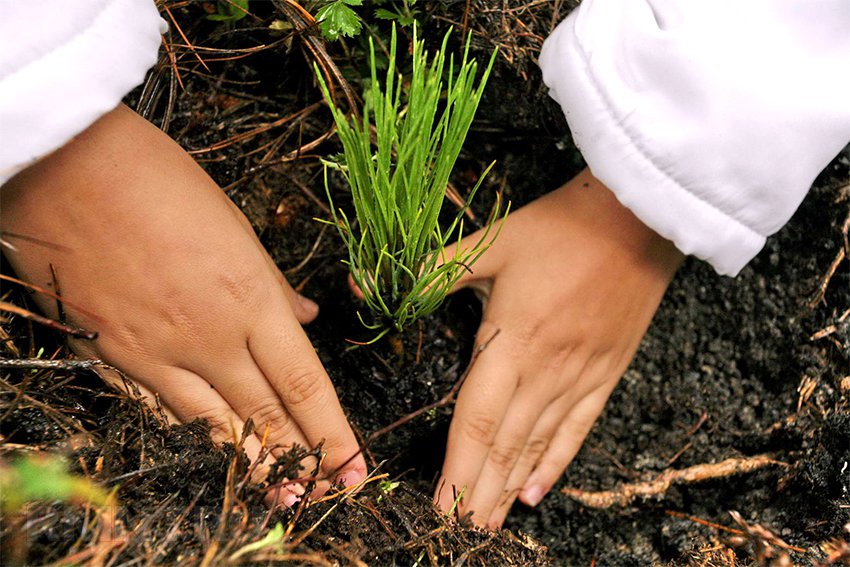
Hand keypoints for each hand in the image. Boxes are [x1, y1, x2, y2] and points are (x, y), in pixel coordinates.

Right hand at [1, 104, 365, 501]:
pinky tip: (208, 459)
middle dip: (302, 462)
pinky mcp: (108, 356)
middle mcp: (209, 337)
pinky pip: (157, 412)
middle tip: (327, 496)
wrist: (67, 165)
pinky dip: (188, 439)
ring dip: (251, 467)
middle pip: (265, 416)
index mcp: (249, 298)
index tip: (355, 466)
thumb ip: (271, 284)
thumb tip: (303, 318)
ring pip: (213, 428)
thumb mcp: (234, 224)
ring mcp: (155, 352)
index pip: (305, 384)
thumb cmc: (158, 180)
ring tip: (280, 498)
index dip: (334, 433)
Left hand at [434, 169, 683, 526]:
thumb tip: (365, 282)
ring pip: (537, 446)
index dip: (457, 468)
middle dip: (477, 493)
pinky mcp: (606, 374)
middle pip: (505, 445)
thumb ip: (430, 272)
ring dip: (508, 489)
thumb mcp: (492, 242)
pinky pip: (578, 429)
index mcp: (512, 339)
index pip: (477, 419)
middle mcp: (546, 369)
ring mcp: (580, 376)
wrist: (639, 219)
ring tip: (487, 527)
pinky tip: (535, 494)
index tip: (440, 506)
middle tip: (457, 534)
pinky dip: (555, 465)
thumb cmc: (560, 227)